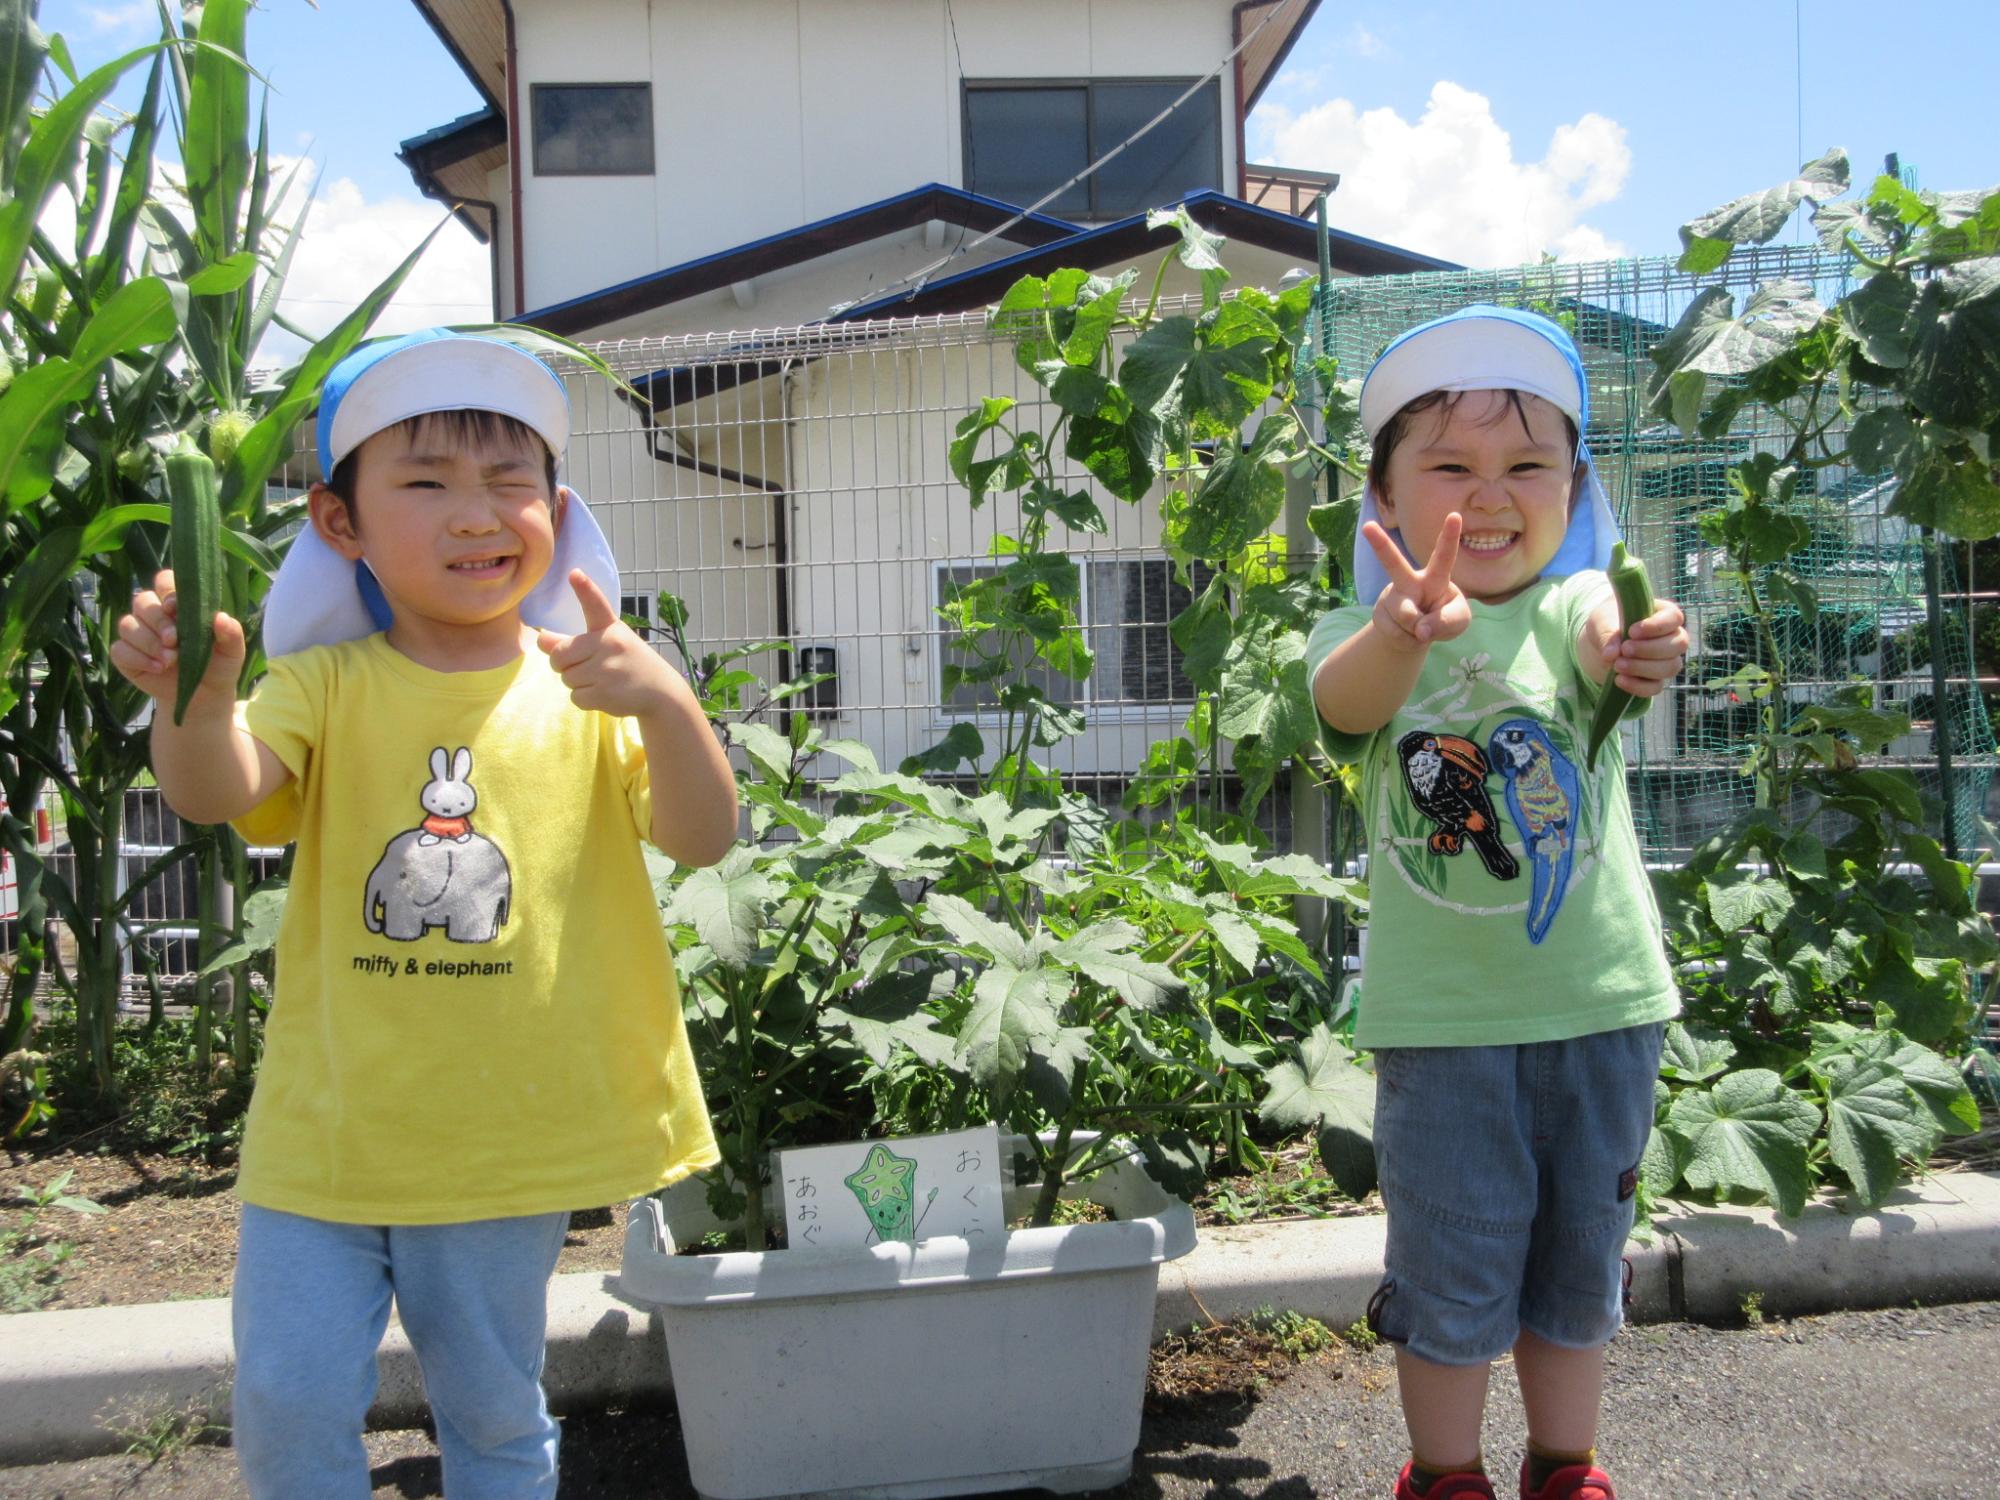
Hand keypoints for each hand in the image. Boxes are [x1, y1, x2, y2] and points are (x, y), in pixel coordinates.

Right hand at [110, 568, 245, 711]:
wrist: (204, 696)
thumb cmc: (218, 665)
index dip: (167, 591)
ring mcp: (137, 635)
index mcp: (179, 605)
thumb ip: (231, 633)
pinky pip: (119, 650)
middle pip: (142, 601)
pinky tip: (157, 668)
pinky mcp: (125, 656)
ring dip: (148, 642)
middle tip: (174, 640)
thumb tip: (221, 617)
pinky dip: (138, 659)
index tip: (176, 608)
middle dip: (158, 620)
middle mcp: (154, 615)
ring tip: (170, 661)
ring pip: (128, 624)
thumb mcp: (232, 652)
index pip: (164, 581)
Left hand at [537, 570, 681, 716]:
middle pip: (559, 655)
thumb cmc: (630, 663)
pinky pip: (575, 697)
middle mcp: (609, 644)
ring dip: (577, 683)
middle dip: (564, 664)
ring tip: (601, 681)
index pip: (596, 605)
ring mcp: (607, 669)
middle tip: (585, 667)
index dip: (584, 589)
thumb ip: (573, 642)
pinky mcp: (605, 693)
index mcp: (611, 628)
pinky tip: (604, 694)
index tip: (574, 573)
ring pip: (566, 678)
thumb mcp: (608, 645)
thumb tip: (540, 639)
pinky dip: (585, 699)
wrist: (661, 692)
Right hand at [1365, 512, 1469, 649]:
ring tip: (1420, 629)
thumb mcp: (1458, 621)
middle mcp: (1410, 581)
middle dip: (1380, 545)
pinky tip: (1409, 634)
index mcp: (1436, 577)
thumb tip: (1420, 629)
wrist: (1415, 634)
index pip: (1444, 556)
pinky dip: (1409, 642)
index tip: (1455, 515)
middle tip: (1367, 526)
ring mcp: (1392, 597)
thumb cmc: (1443, 618)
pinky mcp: (1379, 614)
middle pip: (1394, 563)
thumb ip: (1447, 622)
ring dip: (1418, 630)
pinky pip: (1397, 634)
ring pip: (1406, 615)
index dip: (1449, 537)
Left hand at [1602, 596, 1688, 697]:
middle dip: (1650, 649)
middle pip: (1679, 644)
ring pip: (1670, 667)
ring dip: (1643, 668)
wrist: (1598, 644)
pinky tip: (1619, 680)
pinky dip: (1638, 686)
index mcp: (1663, 614)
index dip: (1657, 626)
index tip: (1632, 632)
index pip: (1674, 618)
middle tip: (1625, 649)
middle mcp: (1671, 637)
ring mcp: (1666, 660)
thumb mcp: (1602, 621)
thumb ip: (1607, 634)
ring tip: (1617, 664)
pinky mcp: (1655, 679)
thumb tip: (1611, 655)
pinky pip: (1655, 687)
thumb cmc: (1606, 623)